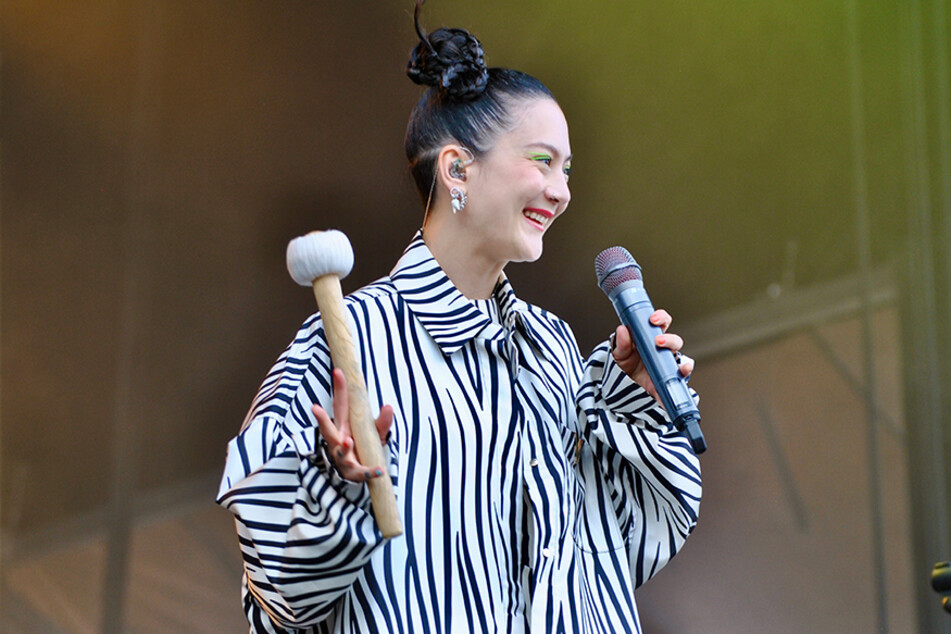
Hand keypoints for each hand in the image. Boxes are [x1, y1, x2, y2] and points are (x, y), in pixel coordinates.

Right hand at [312, 368, 393, 482]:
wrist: (356, 473)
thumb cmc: (362, 446)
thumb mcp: (374, 432)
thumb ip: (382, 422)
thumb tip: (388, 407)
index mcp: (343, 426)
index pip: (340, 405)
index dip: (339, 389)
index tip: (338, 372)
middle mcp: (338, 440)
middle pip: (328, 429)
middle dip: (322, 419)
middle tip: (314, 407)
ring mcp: (343, 457)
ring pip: (340, 452)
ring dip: (344, 447)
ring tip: (348, 441)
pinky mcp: (352, 472)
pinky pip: (360, 471)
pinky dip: (369, 471)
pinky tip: (379, 469)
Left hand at [610, 309, 694, 401]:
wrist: (624, 386)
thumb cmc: (625, 364)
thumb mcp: (620, 353)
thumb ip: (622, 343)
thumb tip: (622, 329)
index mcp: (651, 338)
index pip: (661, 323)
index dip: (661, 318)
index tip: (653, 319)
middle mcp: (663, 350)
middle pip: (674, 340)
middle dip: (669, 339)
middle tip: (658, 341)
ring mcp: (668, 365)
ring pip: (681, 358)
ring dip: (680, 358)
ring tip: (673, 362)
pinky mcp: (669, 379)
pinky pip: (681, 377)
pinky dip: (685, 373)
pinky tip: (683, 371)